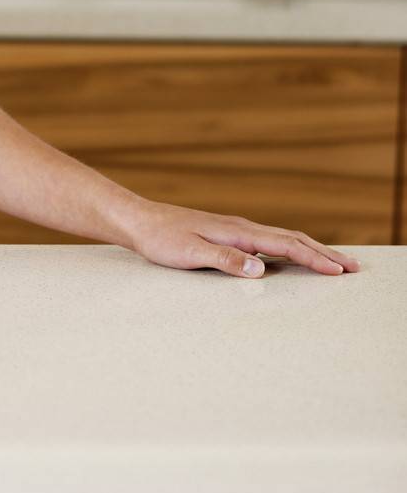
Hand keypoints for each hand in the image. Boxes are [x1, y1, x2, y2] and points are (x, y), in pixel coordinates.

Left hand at [124, 198, 360, 278]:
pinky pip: (269, 241)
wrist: (140, 221)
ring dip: (310, 250)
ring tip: (333, 262)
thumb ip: (226, 262)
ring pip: (283, 238)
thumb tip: (261, 270)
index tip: (340, 271)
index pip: (285, 245)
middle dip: (323, 253)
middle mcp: (241, 228)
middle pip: (292, 239)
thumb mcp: (191, 254)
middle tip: (352, 267)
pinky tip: (293, 256)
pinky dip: (291, 248)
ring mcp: (236, 230)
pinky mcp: (228, 234)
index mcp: (238, 232)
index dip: (314, 259)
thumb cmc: (162, 239)